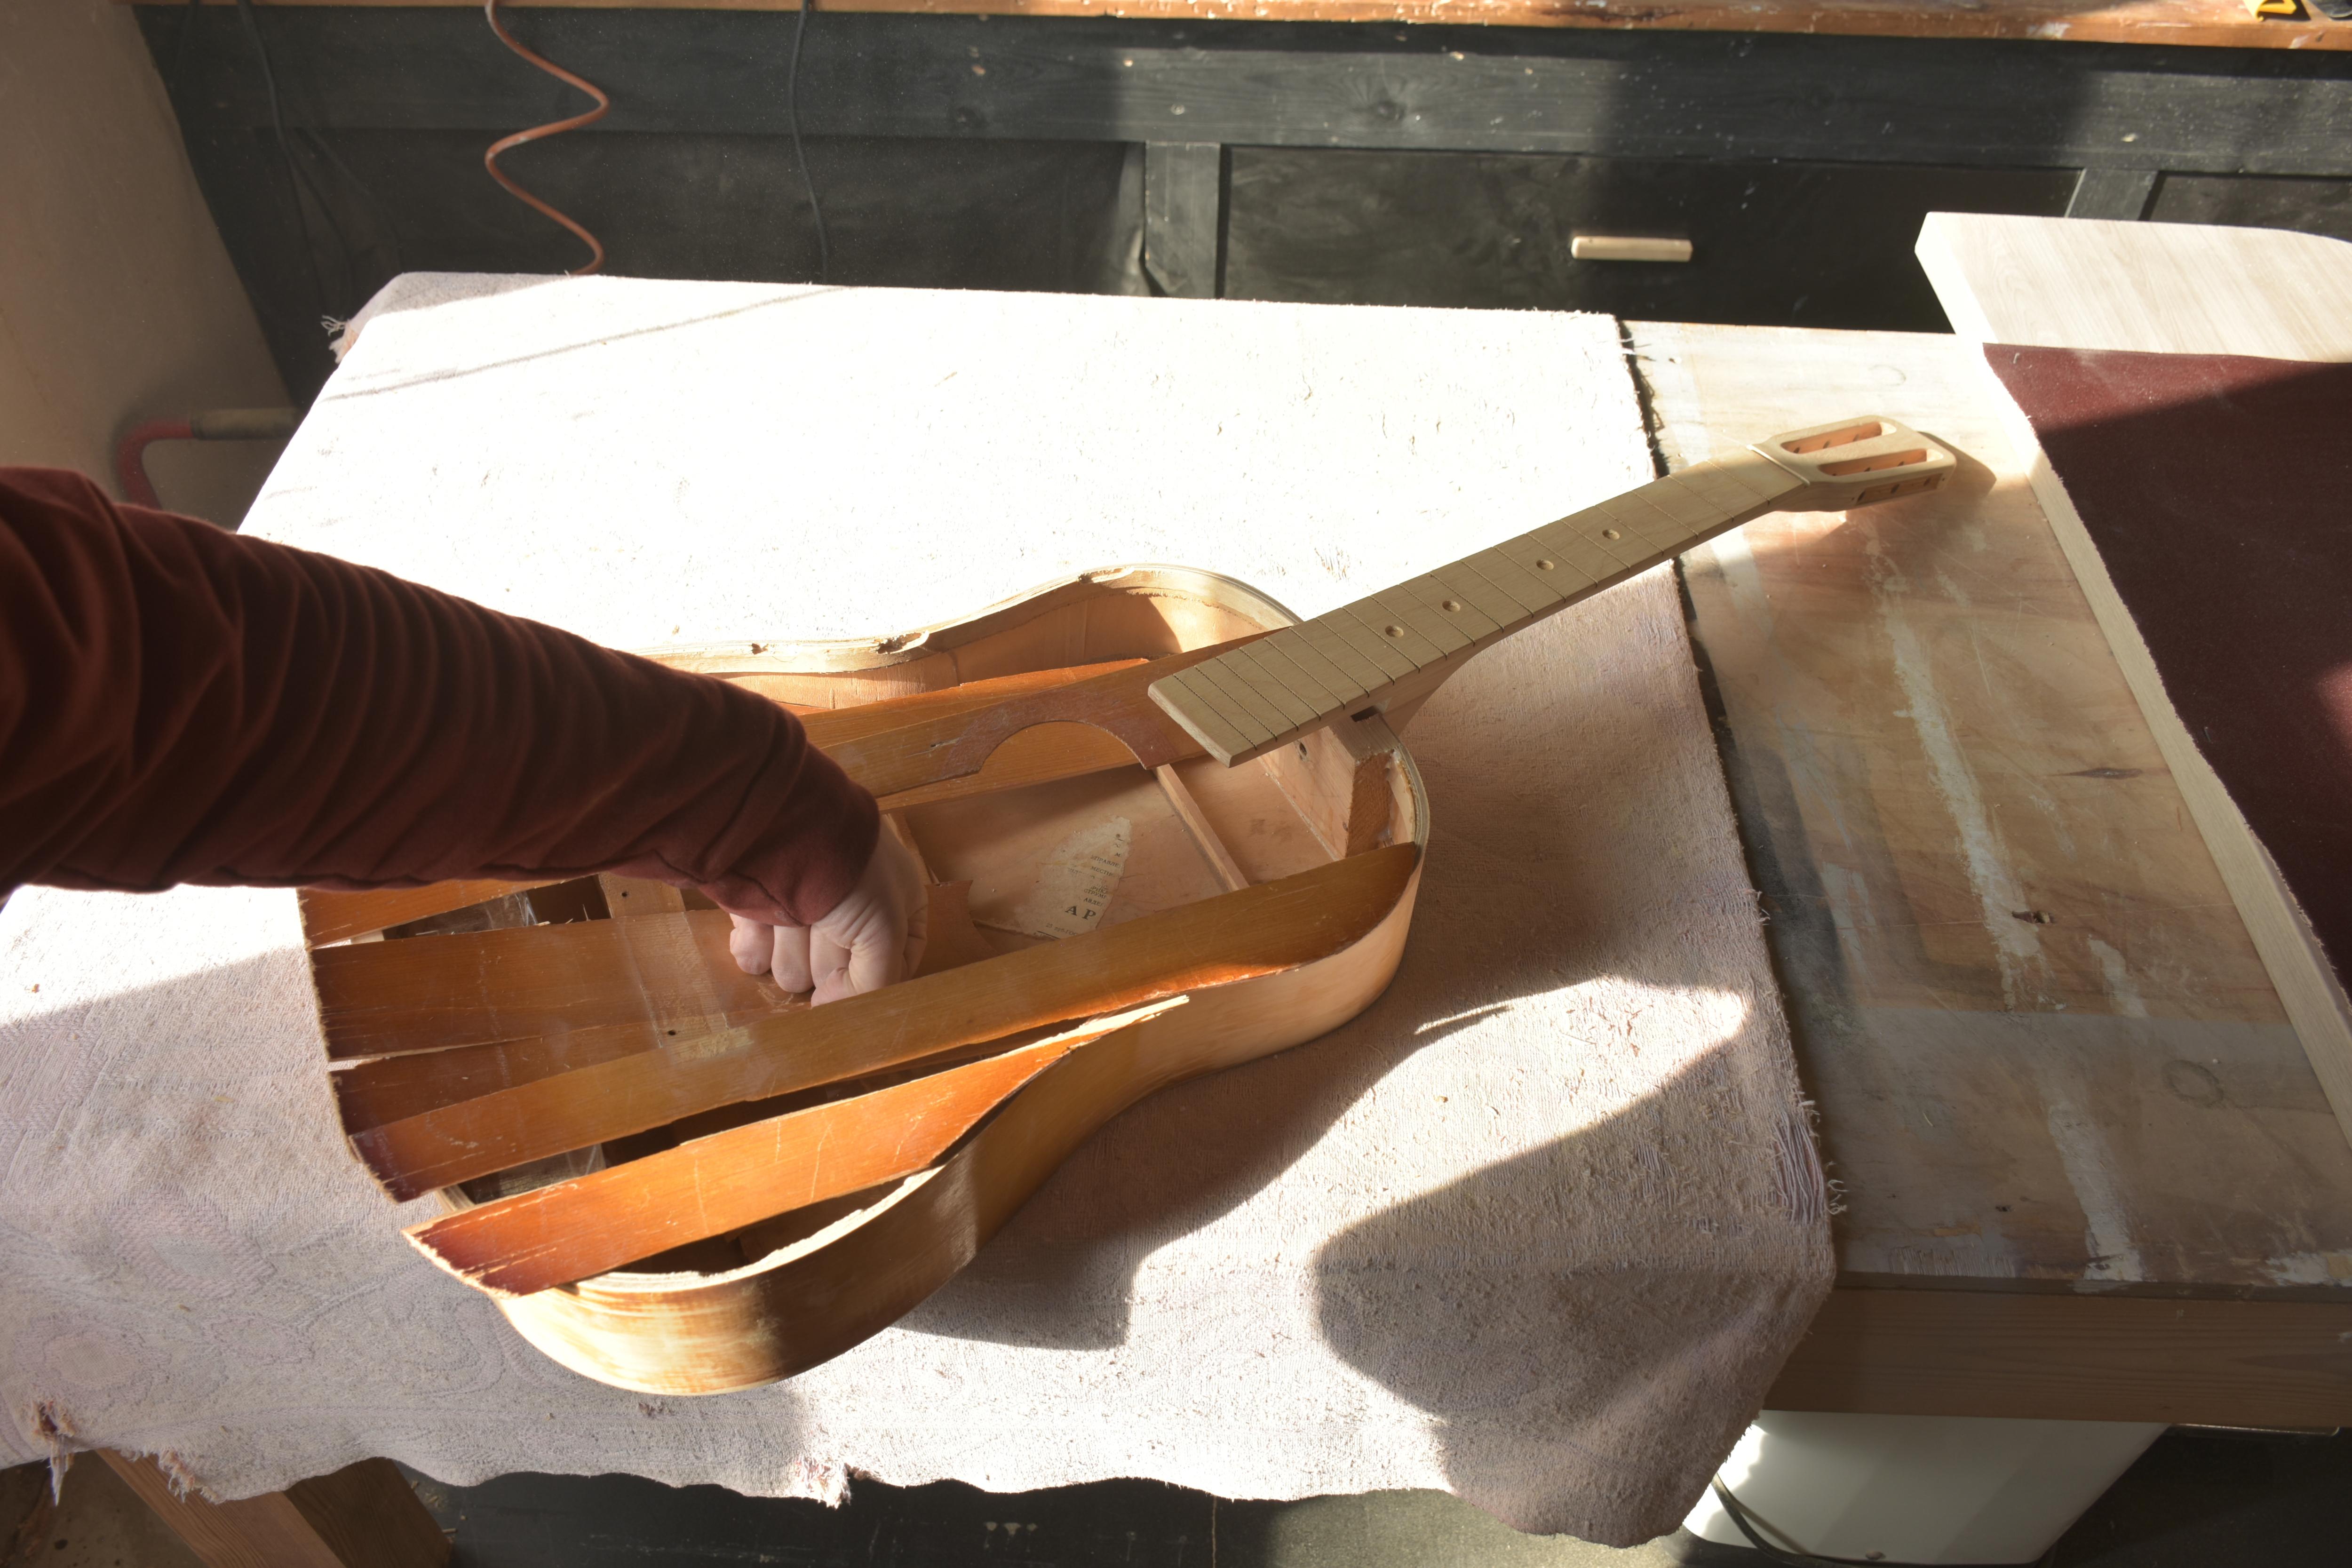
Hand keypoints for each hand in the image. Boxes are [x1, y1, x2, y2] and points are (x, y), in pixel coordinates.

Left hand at [728, 828, 927, 1003]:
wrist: (779, 822)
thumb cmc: (847, 869)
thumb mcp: (886, 929)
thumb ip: (876, 983)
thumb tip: (834, 1015)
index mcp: (893, 910)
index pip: (890, 970)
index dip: (867, 981)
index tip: (849, 980)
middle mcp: (848, 915)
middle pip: (836, 976)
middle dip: (824, 954)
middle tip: (823, 921)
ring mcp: (800, 913)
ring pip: (792, 971)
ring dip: (787, 946)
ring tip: (788, 911)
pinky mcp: (758, 912)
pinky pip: (754, 957)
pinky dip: (753, 943)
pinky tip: (757, 918)